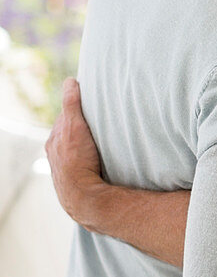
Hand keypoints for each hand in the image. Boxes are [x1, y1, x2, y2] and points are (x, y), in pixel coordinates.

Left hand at [45, 78, 104, 225]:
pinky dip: (89, 156)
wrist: (82, 195)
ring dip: (86, 142)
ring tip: (100, 139)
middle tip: (98, 120)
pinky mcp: (75, 178)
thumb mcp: (74, 126)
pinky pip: (82, 161)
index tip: (91, 103)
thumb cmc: (77, 160)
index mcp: (54, 139)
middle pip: (71, 132)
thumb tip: (71, 81)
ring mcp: (65, 166)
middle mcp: (56, 153)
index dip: (78, 109)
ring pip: (76, 148)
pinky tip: (99, 158)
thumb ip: (72, 103)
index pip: (66, 117)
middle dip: (82, 125)